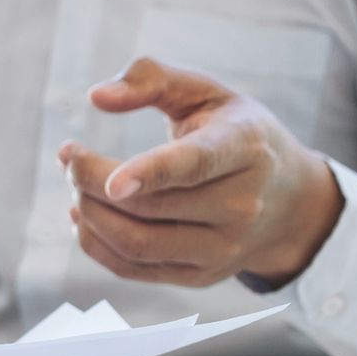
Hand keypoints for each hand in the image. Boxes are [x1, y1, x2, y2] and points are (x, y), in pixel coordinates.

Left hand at [57, 58, 342, 288]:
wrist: (288, 201)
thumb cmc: (235, 133)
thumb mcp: (207, 92)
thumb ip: (152, 78)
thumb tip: (96, 96)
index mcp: (246, 148)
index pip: (195, 165)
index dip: (150, 172)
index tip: (109, 181)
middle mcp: (241, 206)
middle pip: (150, 206)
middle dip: (92, 182)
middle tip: (68, 157)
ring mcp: (222, 249)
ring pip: (138, 244)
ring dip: (89, 216)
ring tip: (73, 186)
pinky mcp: (200, 277)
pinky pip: (134, 269)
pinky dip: (96, 245)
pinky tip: (82, 217)